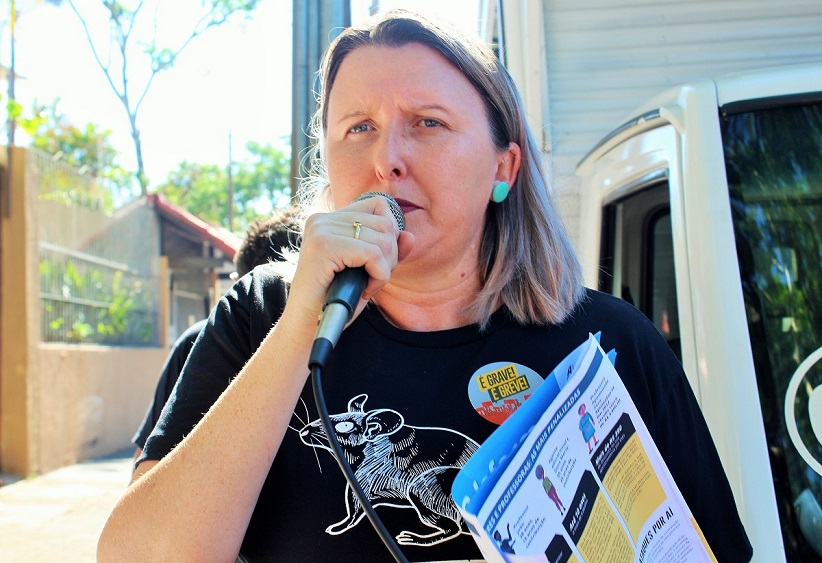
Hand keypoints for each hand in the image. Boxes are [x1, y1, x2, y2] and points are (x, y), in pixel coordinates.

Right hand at [286, 196, 414, 335]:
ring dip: (384, 269)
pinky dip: (379, 276)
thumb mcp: (366, 272)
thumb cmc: (334, 301)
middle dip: (390, 256)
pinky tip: (365, 291)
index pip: (379, 205)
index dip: (389, 234)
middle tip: (373, 280)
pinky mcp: (324, 246)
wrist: (305, 327)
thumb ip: (387, 252)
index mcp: (329, 220)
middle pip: (385, 223)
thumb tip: (409, 236)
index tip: (376, 263)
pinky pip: (374, 254)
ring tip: (366, 286)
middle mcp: (322, 219)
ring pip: (382, 238)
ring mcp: (321, 230)